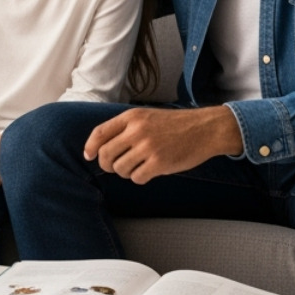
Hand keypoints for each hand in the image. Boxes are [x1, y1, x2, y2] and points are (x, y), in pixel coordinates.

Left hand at [84, 107, 243, 183]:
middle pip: (106, 155)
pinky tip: (149, 172)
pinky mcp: (159, 163)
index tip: (89, 156)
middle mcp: (137, 131)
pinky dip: (140, 178)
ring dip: (126, 172)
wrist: (204, 129)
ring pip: (120, 169)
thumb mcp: (146, 117)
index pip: (100, 133)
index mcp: (131, 117)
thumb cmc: (174, 125)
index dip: (91, 146)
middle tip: (114, 167)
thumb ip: (125, 128)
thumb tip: (100, 148)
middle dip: (106, 165)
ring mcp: (148, 147)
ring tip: (138, 166)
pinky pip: (137, 178)